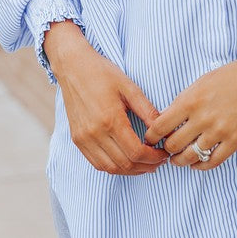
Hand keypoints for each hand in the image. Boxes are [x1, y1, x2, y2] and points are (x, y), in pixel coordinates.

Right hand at [47, 23, 168, 174]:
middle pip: (124, 164)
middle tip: (159, 161)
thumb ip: (147, 111)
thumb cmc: (102, 73)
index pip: (135, 152)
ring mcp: (83, 138)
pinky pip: (96, 163)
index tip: (163, 153)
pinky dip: (113, 167)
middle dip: (145, 166)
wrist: (73, 67)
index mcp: (110, 120)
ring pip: (110, 168)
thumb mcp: (129, 87)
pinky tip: (126, 161)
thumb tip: (164, 129)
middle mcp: (94, 133)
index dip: (153, 158)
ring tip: (145, 164)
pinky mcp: (77, 139)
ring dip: (130, 171)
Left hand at [142, 53, 236, 170]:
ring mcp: (220, 131)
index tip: (152, 138)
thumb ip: (185, 99)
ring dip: (180, 160)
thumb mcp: (204, 80)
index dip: (151, 136)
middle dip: (165, 149)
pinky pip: (212, 162)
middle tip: (165, 149)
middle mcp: (203, 117)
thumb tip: (169, 117)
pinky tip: (197, 162)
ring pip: (189, 157)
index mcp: (191, 99)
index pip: (159, 126)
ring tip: (178, 159)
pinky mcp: (236, 141)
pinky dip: (200, 166)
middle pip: (172, 145)